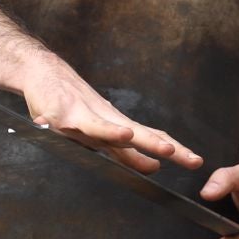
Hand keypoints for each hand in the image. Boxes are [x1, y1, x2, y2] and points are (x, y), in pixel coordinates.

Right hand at [19, 58, 202, 173]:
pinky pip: (87, 125)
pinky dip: (104, 129)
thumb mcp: (101, 131)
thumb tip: (154, 166)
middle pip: (141, 135)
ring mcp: (87, 116)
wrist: (42, 72)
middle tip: (192, 159)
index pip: (150, 137)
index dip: (174, 149)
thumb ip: (126, 152)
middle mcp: (107, 120)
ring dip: (145, 141)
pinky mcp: (65, 115)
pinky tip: (120, 133)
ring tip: (161, 149)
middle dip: (167, 148)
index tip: (195, 161)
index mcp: (117, 126)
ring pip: (117, 130)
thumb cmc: (71, 103)